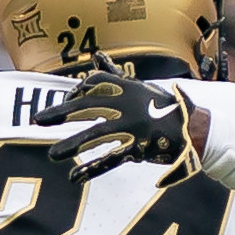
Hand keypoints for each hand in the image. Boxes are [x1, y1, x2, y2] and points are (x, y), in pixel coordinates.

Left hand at [44, 67, 191, 180]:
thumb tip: (95, 57)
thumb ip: (114, 75)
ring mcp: (132, 127)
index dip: (76, 92)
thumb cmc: (165, 106)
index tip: (67, 101)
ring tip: (52, 154)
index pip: (93, 84)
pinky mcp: (138, 148)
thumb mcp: (139, 86)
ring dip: (72, 145)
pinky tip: (75, 177)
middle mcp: (127, 105)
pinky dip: (92, 169)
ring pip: (95, 135)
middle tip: (39, 120)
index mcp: (127, 88)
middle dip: (61, 113)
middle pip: (87, 107)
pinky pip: (110, 160)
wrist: (195, 128)